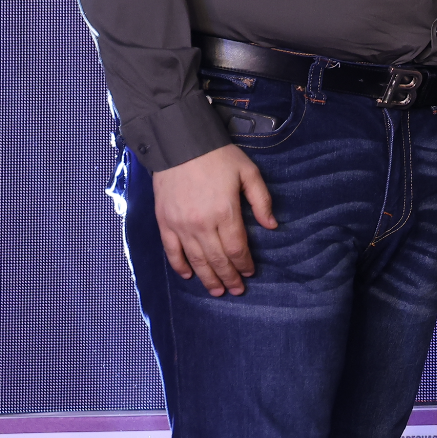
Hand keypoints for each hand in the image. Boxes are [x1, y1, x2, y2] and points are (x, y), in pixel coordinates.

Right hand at [151, 143, 276, 295]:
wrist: (180, 145)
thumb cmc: (218, 157)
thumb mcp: (248, 173)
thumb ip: (262, 201)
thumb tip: (272, 226)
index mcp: (225, 212)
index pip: (237, 248)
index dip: (244, 264)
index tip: (250, 273)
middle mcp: (202, 224)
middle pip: (217, 259)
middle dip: (229, 277)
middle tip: (237, 290)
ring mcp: (180, 225)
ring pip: (196, 260)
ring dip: (208, 278)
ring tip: (218, 292)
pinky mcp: (164, 223)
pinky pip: (172, 251)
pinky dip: (180, 266)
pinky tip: (189, 276)